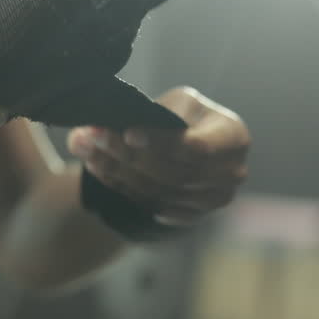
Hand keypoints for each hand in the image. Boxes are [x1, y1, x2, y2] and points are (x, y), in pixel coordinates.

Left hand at [66, 87, 250, 225]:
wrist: (191, 142)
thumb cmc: (187, 116)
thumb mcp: (176, 104)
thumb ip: (145, 113)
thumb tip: (92, 130)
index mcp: (233, 137)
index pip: (196, 147)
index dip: (160, 143)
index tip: (128, 133)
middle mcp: (230, 172)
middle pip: (173, 173)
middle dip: (127, 155)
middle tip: (91, 136)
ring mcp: (213, 199)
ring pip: (158, 193)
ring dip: (117, 172)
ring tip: (85, 149)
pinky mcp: (194, 215)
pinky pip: (153, 207)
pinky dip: (123, 188)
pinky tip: (99, 169)